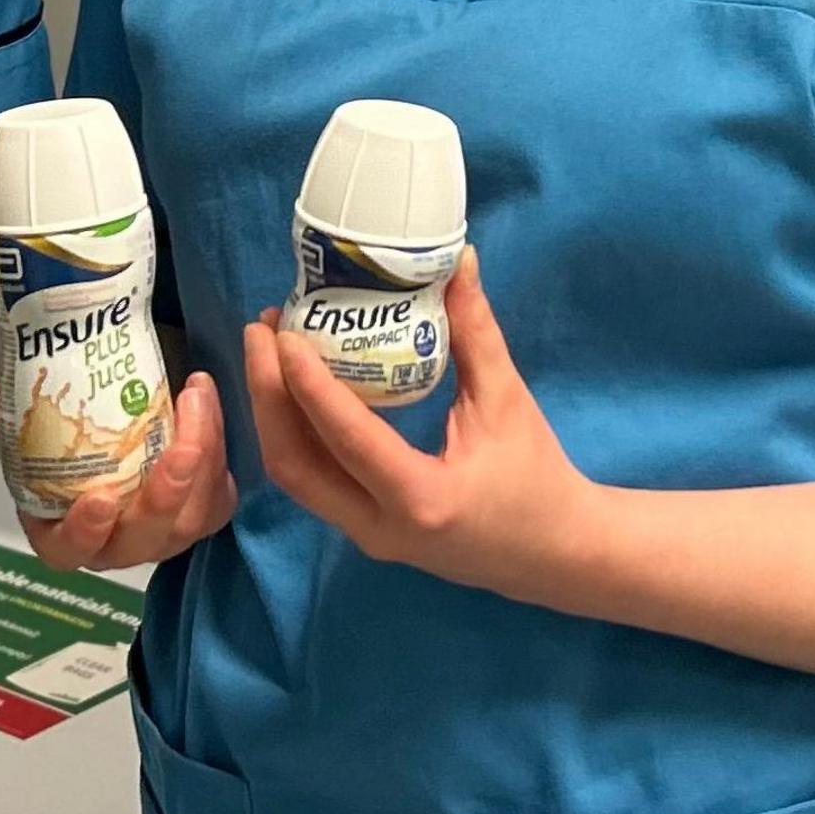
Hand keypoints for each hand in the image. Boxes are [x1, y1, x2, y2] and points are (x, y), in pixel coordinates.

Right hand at [0, 370, 237, 571]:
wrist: (122, 411)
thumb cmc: (74, 432)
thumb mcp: (35, 418)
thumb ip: (5, 406)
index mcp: (67, 531)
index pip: (70, 551)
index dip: (84, 532)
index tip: (99, 497)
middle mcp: (119, 542)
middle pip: (145, 540)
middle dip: (165, 496)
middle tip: (179, 446)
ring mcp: (166, 531)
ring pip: (192, 517)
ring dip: (202, 461)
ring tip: (197, 399)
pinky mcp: (204, 510)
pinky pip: (219, 497)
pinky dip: (220, 457)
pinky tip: (211, 408)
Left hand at [239, 248, 599, 603]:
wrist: (551, 554)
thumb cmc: (536, 475)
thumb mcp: (506, 400)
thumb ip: (475, 332)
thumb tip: (457, 260)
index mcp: (422, 497)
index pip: (346, 439)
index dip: (307, 384)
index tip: (284, 332)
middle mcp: (380, 527)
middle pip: (294, 465)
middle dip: (267, 395)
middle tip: (263, 331)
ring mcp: (365, 535)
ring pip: (294, 477)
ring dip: (272, 413)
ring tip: (269, 349)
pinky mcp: (362, 530)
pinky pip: (311, 481)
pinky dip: (293, 432)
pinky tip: (292, 386)